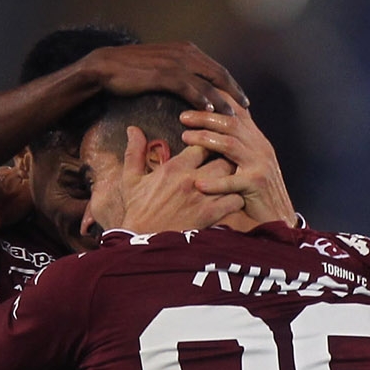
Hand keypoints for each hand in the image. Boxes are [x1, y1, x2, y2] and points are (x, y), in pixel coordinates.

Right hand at [85, 43, 248, 112]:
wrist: (106, 66)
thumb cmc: (132, 69)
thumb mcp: (162, 65)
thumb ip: (180, 72)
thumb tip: (193, 85)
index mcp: (186, 50)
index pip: (216, 67)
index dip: (231, 84)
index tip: (241, 98)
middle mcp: (185, 53)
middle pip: (218, 73)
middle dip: (234, 92)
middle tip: (247, 109)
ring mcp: (175, 62)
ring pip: (206, 83)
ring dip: (221, 101)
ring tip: (232, 117)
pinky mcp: (163, 74)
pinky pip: (188, 88)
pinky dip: (200, 99)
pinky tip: (208, 112)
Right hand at [115, 127, 243, 235]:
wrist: (142, 241)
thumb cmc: (138, 210)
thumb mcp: (131, 179)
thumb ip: (134, 151)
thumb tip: (132, 128)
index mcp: (174, 167)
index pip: (203, 143)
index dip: (210, 143)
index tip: (212, 148)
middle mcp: (191, 179)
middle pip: (223, 157)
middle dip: (228, 158)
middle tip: (230, 163)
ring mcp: (203, 198)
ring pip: (233, 177)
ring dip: (236, 177)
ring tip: (235, 179)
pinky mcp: (210, 215)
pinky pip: (235, 200)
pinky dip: (238, 198)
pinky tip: (234, 199)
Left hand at [180, 106, 296, 224]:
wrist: (279, 216)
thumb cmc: (258, 191)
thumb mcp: (250, 162)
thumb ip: (237, 145)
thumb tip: (214, 128)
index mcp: (257, 140)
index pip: (238, 112)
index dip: (218, 101)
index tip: (195, 97)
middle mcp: (260, 147)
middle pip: (231, 123)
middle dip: (205, 117)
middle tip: (183, 117)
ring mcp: (260, 164)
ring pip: (230, 144)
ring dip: (205, 139)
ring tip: (185, 137)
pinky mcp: (257, 184)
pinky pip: (233, 182)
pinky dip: (215, 183)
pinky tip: (199, 184)